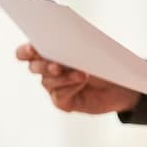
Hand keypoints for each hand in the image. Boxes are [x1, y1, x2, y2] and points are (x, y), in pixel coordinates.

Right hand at [16, 43, 140, 113]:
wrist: (121, 82)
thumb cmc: (103, 60)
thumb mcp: (89, 48)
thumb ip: (73, 45)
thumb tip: (63, 44)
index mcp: (48, 52)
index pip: (25, 52)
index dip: (26, 51)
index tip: (33, 49)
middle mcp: (46, 70)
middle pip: (34, 67)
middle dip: (44, 65)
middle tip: (57, 65)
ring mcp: (54, 87)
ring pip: (48, 81)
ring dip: (63, 76)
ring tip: (82, 73)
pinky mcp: (63, 101)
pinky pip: (59, 95)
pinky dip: (70, 87)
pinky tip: (82, 81)